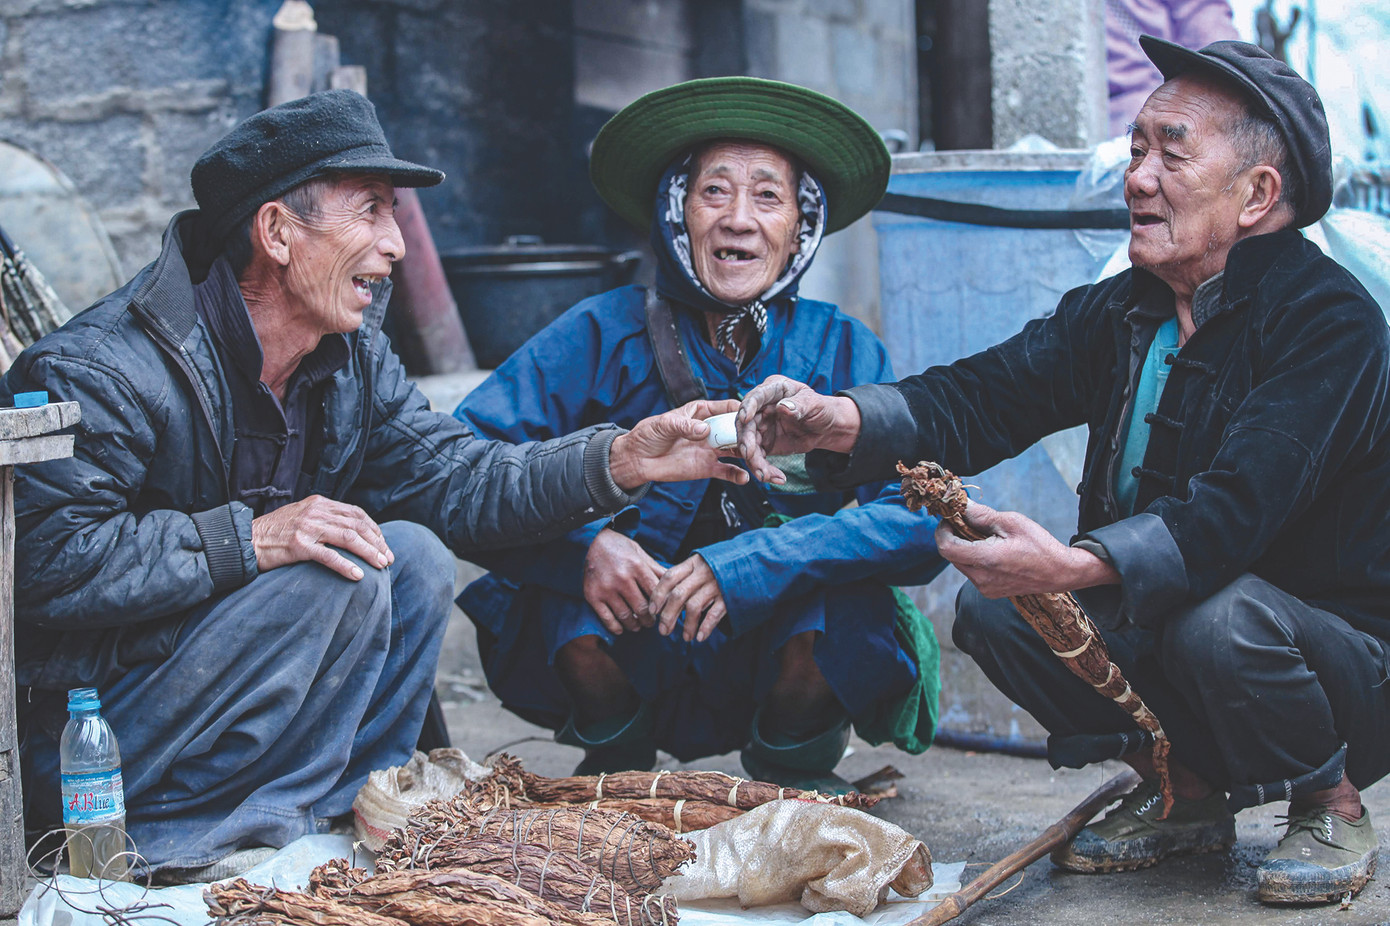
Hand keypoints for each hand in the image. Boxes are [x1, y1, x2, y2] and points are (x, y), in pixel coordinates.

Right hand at [251, 495, 392, 580]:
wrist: (245, 540)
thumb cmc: (275, 533)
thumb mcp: (302, 516)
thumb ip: (324, 518)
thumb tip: (352, 531)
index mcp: (319, 502)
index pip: (356, 513)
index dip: (374, 530)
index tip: (383, 544)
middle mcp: (315, 512)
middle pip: (357, 525)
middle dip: (376, 543)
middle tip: (388, 559)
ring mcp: (307, 528)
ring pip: (348, 538)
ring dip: (368, 553)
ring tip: (381, 566)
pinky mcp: (298, 546)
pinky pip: (329, 556)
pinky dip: (346, 566)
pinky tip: (358, 575)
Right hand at [583, 528, 664, 634]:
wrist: (590, 542)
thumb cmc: (620, 548)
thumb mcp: (640, 553)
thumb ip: (656, 570)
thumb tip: (675, 584)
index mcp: (637, 566)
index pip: (655, 593)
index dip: (662, 606)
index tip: (664, 612)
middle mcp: (622, 578)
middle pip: (642, 608)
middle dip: (649, 620)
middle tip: (651, 622)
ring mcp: (606, 588)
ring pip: (626, 616)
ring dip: (635, 625)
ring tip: (638, 625)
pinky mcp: (593, 596)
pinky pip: (607, 618)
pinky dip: (616, 627)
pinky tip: (622, 628)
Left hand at [609, 399, 749, 488]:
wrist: (637, 460)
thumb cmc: (648, 435)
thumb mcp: (664, 425)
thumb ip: (684, 426)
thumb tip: (704, 430)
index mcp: (702, 412)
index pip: (727, 408)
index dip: (741, 411)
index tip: (752, 415)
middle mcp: (710, 429)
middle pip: (736, 430)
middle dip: (749, 434)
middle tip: (758, 440)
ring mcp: (710, 449)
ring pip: (736, 450)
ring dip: (748, 454)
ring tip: (758, 459)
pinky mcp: (707, 467)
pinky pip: (726, 471)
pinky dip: (737, 474)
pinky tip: (745, 477)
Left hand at [651, 554, 726, 641]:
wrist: (752, 563)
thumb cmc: (720, 567)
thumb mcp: (701, 565)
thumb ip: (685, 576)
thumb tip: (661, 598)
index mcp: (693, 563)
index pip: (669, 578)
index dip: (658, 595)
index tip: (652, 611)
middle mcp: (703, 572)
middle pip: (678, 595)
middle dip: (668, 615)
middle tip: (663, 631)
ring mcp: (717, 584)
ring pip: (694, 606)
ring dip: (687, 625)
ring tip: (685, 638)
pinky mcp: (730, 596)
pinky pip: (714, 614)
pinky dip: (705, 627)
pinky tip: (700, 637)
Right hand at [735, 375, 860, 483]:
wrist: (827, 428)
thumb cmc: (821, 409)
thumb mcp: (814, 404)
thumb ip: (799, 405)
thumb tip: (783, 408)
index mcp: (773, 390)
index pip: (756, 396)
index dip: (747, 407)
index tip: (745, 418)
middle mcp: (762, 408)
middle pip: (746, 424)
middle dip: (746, 441)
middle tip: (749, 455)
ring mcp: (761, 426)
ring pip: (749, 444)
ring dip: (754, 461)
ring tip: (764, 474)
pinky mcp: (764, 444)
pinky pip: (758, 458)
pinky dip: (763, 469)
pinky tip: (775, 478)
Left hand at [934, 499, 1118, 597]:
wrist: (1061, 572)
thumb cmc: (1040, 545)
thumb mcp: (1012, 522)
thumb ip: (982, 515)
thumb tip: (962, 506)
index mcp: (986, 560)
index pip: (946, 547)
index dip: (943, 530)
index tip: (951, 518)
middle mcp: (982, 578)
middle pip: (951, 556)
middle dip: (953, 537)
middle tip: (966, 522)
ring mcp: (986, 588)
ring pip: (961, 564)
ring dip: (964, 548)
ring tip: (984, 536)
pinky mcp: (991, 592)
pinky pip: (972, 573)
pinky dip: (975, 559)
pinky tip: (991, 550)